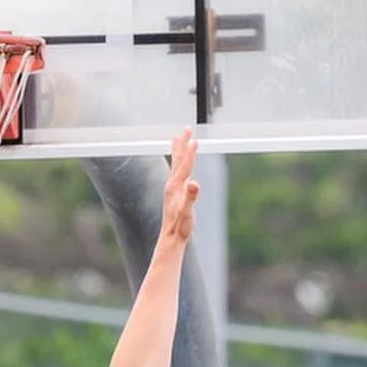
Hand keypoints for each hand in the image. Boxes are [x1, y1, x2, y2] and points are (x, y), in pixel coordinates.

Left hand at [161, 129, 199, 243]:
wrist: (171, 237)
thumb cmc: (180, 226)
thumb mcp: (187, 212)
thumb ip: (191, 197)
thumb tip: (194, 184)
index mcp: (176, 186)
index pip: (186, 165)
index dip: (191, 153)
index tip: (195, 139)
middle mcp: (172, 184)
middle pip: (178, 159)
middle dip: (182, 143)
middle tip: (186, 129)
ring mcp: (172, 188)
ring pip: (176, 164)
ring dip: (178, 150)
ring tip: (178, 138)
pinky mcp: (173, 193)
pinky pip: (176, 172)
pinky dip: (178, 162)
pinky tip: (179, 163)